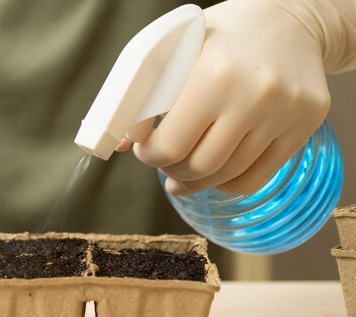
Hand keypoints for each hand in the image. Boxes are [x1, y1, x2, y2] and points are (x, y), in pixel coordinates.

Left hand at [129, 0, 329, 195]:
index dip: (150, 156)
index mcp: (215, 73)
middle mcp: (255, 96)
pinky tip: (216, 174)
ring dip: (197, 181)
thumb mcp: (181, 50)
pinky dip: (227, 184)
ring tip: (185, 173)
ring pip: (226, 177)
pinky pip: (255, 178)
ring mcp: (285, 112)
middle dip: (172, 171)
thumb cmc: (224, 36)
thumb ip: (147, 94)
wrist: (289, 20)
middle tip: (164, 163)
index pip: (170, 145)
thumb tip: (122, 142)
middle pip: (199, 167)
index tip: (145, 150)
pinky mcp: (305, 125)